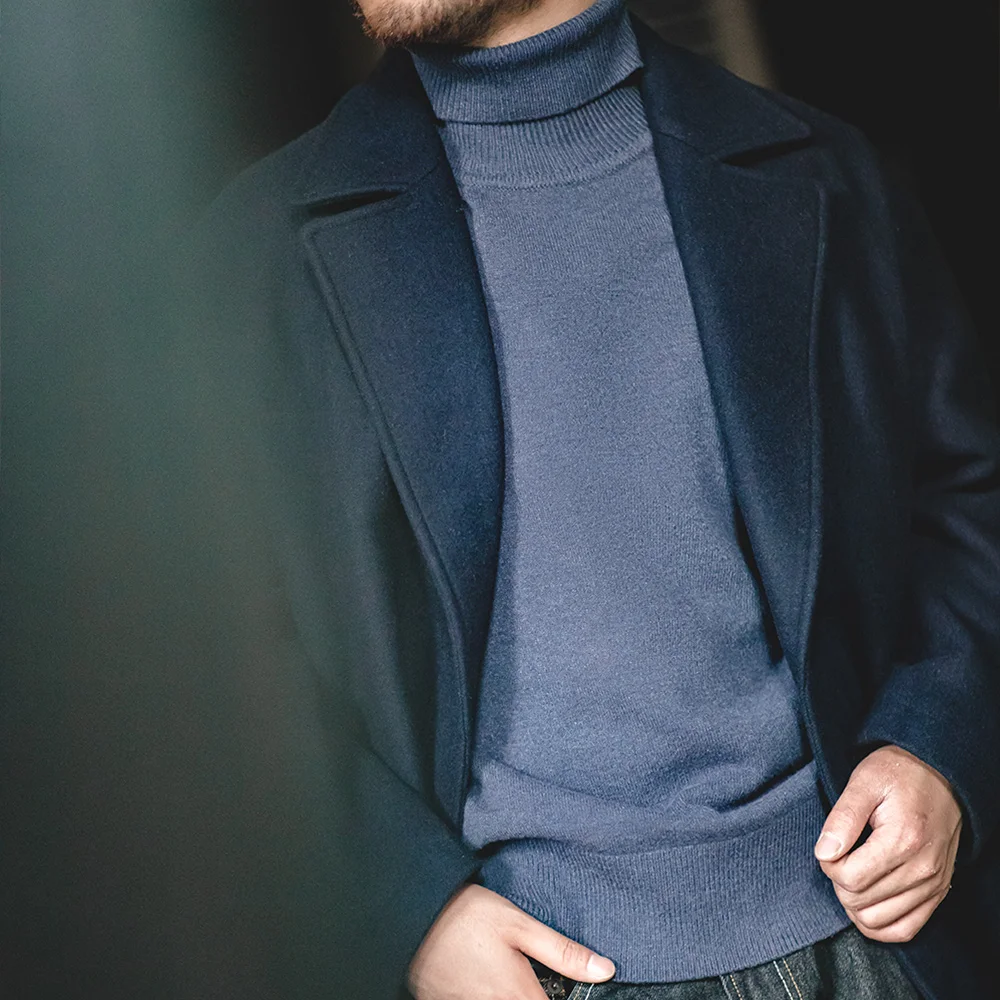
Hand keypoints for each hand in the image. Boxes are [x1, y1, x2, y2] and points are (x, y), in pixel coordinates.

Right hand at [407, 883, 615, 999]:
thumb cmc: (468, 915)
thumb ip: (563, 952)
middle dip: (536, 994)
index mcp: (519, 998)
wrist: (414, 915)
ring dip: (516, 995)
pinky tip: (489, 978)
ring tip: (510, 973)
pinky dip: (494, 994)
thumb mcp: (519, 924)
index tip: (563, 988)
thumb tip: (605, 970)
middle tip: (532, 975)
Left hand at [814, 744, 961, 942]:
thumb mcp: (863, 782)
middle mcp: (923, 869)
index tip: (830, 845)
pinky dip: (879, 924)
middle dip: (839, 882)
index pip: (850, 878)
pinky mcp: (938, 892)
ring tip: (852, 873)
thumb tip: (824, 853)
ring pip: (878, 921)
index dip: (828, 864)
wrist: (939, 775)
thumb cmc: (898, 773)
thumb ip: (842, 819)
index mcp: (903, 840)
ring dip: (855, 903)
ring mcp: (933, 884)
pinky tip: (866, 902)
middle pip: (860, 902)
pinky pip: (905, 929)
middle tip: (840, 856)